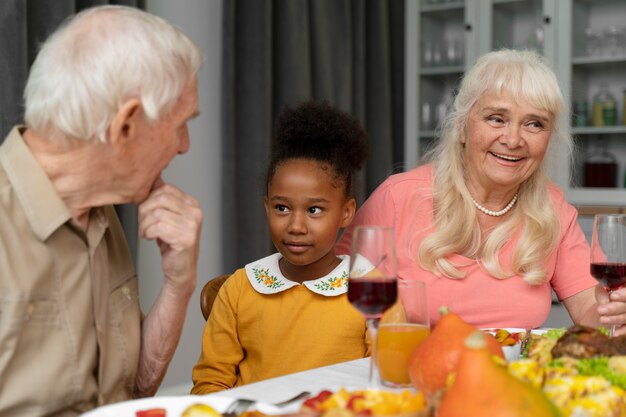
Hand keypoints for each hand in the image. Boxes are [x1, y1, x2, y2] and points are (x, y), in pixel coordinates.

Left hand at [138, 178, 201, 292]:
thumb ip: (162, 198)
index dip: (149, 199)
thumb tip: (155, 177)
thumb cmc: (172, 245)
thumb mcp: (167, 217)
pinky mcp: (185, 238)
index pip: (164, 189)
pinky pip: (157, 226)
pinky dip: (148, 232)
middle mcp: (195, 212)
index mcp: (192, 204)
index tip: (147, 213)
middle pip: (159, 198)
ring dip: (144, 224)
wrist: (180, 271)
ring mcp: (192, 225)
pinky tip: (151, 238)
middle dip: (144, 211)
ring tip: (147, 233)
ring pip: (156, 213)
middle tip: (144, 224)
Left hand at [595, 284, 625, 335]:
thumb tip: (604, 301)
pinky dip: (622, 331)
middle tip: (600, 310)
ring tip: (602, 320)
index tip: (612, 296)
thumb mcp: (601, 291)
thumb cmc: (605, 296)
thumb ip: (603, 293)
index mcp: (625, 290)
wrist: (604, 308)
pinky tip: (614, 333)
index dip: (623, 295)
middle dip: (614, 308)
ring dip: (615, 319)